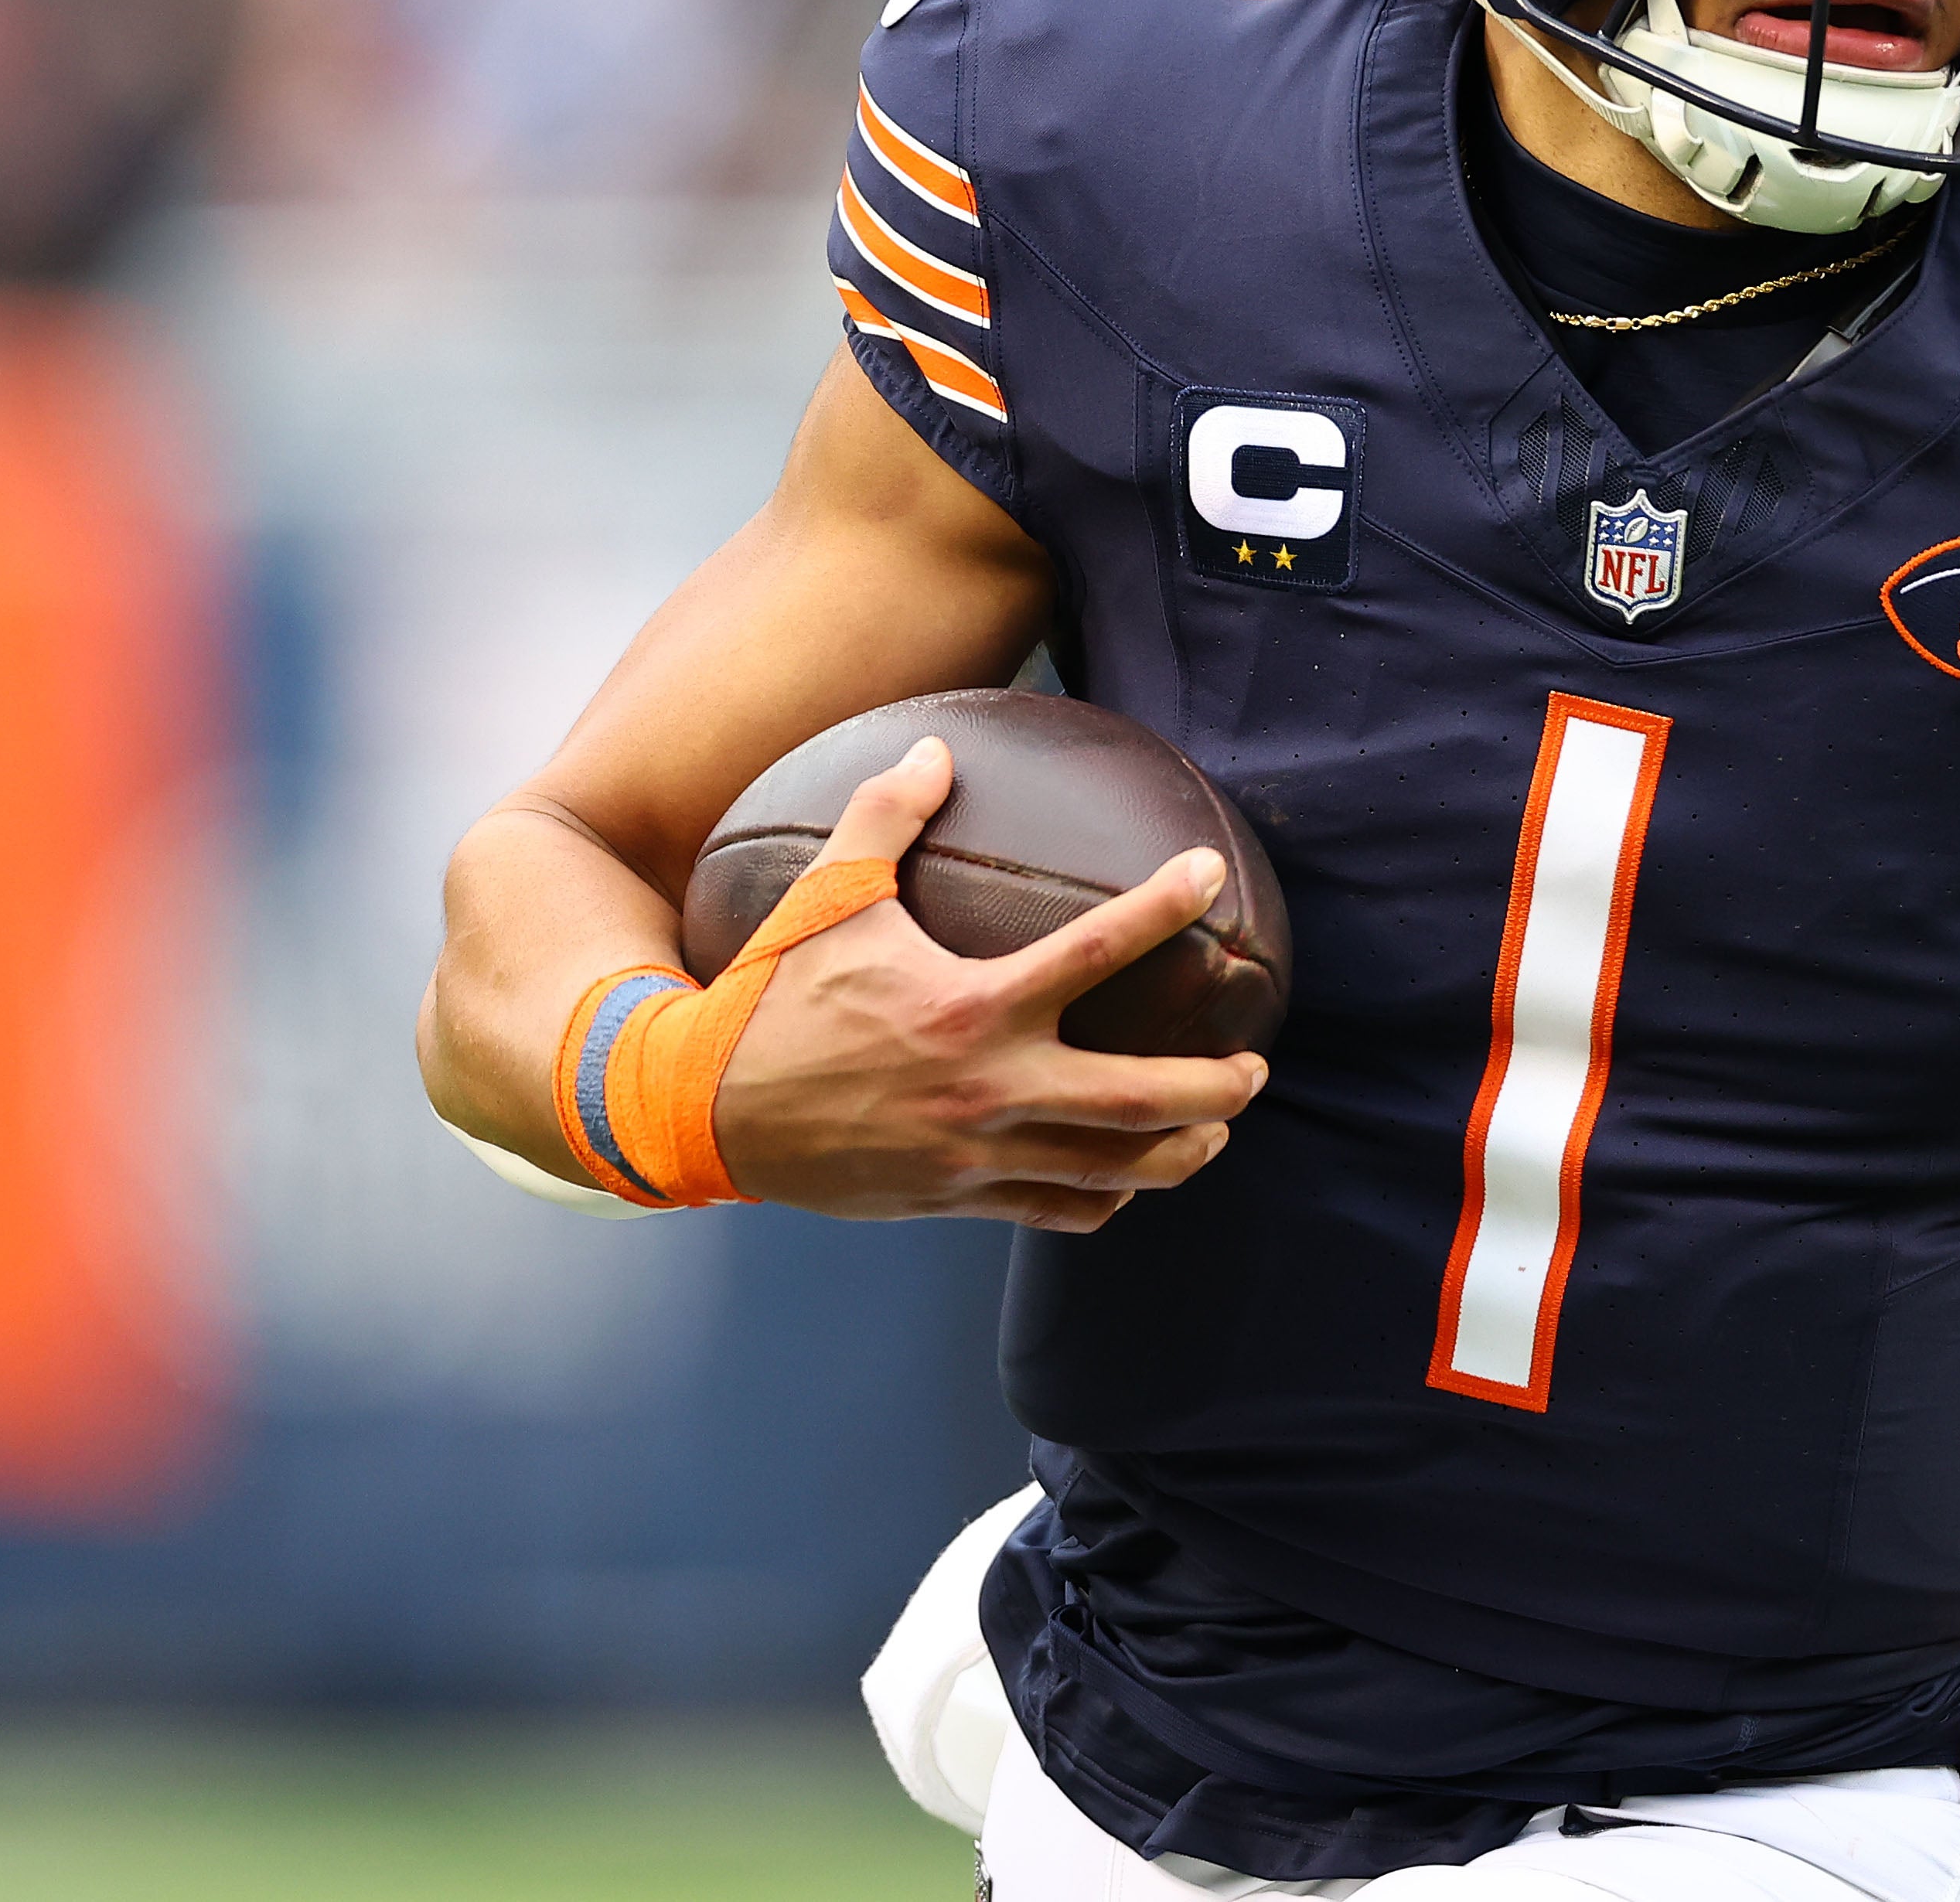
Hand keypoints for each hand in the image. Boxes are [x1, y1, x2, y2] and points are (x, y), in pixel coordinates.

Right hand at [709, 736, 1268, 1228]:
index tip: (1212, 873)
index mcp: (970, 1006)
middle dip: (1214, 1087)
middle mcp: (988, 1086)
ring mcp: (977, 1153)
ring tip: (1218, 1129)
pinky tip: (1129, 1175)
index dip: (1165, 905)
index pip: (1097, 949)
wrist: (703, 1110)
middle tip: (1257, 1065)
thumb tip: (933, 747)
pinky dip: (1105, 1197)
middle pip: (1137, 1097)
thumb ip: (884, 817)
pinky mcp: (957, 1197)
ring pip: (1111, 1169)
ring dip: (1179, 1151)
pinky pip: (1057, 1211)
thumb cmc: (769, 995)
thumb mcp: (825, 896)